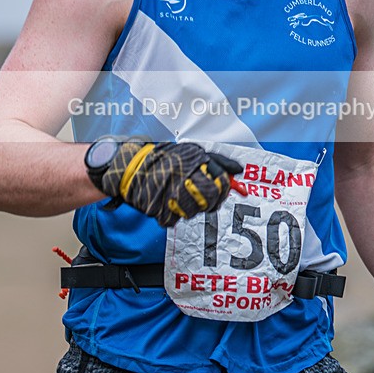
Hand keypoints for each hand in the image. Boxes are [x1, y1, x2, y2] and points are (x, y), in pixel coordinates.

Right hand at [99, 140, 241, 226]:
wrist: (133, 166)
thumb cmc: (167, 159)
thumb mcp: (194, 152)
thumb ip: (218, 161)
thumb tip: (239, 170)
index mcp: (193, 164)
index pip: (220, 184)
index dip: (222, 190)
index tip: (219, 189)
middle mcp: (183, 180)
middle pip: (209, 201)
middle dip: (208, 202)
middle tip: (201, 196)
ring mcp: (169, 196)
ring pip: (192, 213)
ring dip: (189, 208)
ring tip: (179, 195)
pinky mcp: (157, 210)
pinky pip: (173, 220)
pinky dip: (171, 214)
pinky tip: (165, 201)